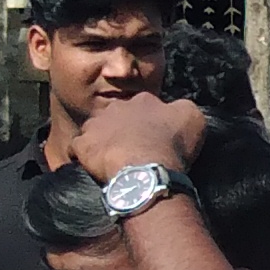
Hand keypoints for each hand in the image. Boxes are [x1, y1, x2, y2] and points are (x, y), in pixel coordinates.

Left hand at [71, 92, 205, 179]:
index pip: (145, 106)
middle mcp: (117, 107)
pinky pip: (76, 148)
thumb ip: (183, 108)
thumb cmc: (172, 145)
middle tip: (132, 147)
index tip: (154, 135)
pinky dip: (82, 155)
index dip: (149, 121)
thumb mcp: (193, 118)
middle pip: (118, 115)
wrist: (146, 170)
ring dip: (101, 139)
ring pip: (95, 128)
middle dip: (123, 127)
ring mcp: (96, 125)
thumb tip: (176, 108)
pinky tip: (90, 165)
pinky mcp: (82, 145)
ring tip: (110, 157)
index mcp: (144, 100)